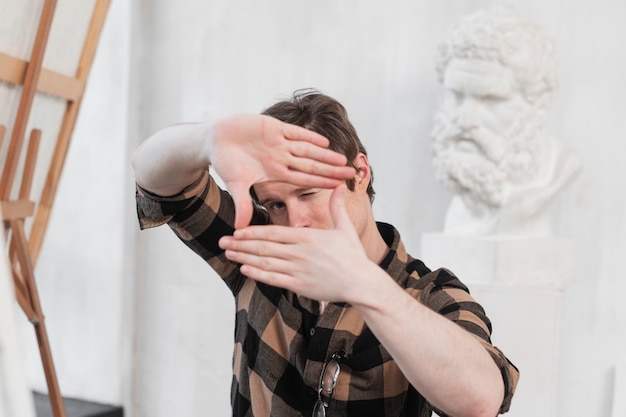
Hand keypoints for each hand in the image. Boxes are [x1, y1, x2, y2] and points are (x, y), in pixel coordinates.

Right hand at [210, 115, 355, 228]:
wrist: (213, 140)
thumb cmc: (225, 162)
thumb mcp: (235, 185)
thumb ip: (243, 204)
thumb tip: (239, 228)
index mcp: (276, 172)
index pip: (304, 179)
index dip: (321, 183)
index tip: (340, 188)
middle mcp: (281, 157)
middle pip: (311, 165)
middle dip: (331, 170)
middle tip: (352, 174)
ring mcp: (279, 142)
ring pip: (308, 149)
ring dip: (325, 155)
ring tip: (343, 160)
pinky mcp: (273, 126)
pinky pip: (295, 132)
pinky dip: (309, 137)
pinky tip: (324, 143)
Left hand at [217, 184, 372, 301]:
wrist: (360, 282)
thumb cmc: (352, 255)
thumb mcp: (345, 227)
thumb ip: (337, 206)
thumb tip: (339, 185)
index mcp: (307, 237)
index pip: (272, 232)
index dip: (252, 231)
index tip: (237, 230)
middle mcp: (299, 253)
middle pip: (263, 247)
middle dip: (240, 244)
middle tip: (222, 240)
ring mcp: (298, 270)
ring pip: (264, 263)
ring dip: (244, 258)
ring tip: (228, 253)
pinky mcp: (299, 286)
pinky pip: (273, 279)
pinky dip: (257, 274)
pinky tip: (245, 269)